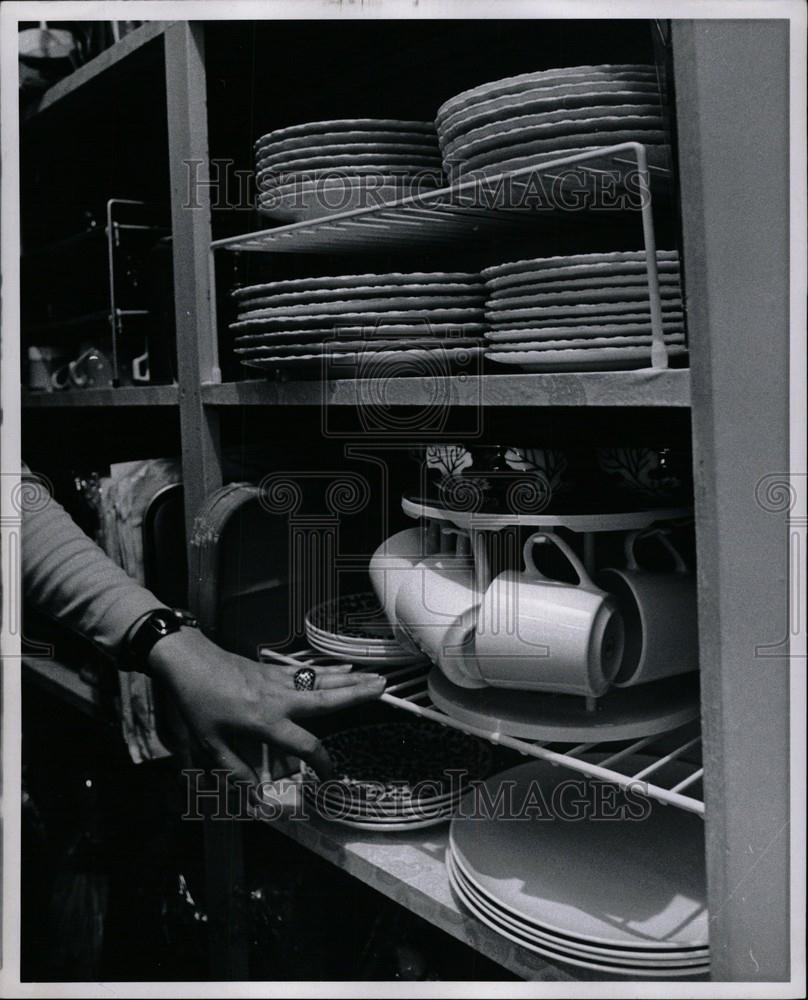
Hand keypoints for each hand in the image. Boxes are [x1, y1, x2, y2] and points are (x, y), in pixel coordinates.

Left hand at [148, 627, 385, 783]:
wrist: (188, 661)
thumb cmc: (197, 703)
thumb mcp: (209, 744)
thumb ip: (235, 771)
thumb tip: (255, 798)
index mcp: (266, 721)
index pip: (305, 745)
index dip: (322, 764)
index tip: (332, 777)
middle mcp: (280, 699)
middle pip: (327, 699)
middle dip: (357, 695)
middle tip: (384, 689)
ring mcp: (279, 681)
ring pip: (322, 681)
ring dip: (352, 679)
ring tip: (377, 678)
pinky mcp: (273, 671)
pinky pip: (309, 671)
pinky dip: (330, 669)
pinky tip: (345, 666)